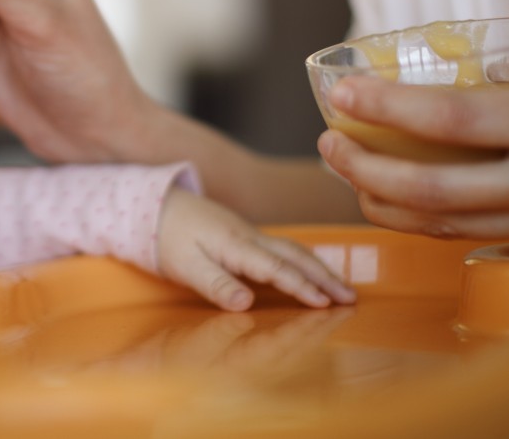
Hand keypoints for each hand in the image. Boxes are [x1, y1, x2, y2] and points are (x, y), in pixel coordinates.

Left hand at [155, 188, 355, 309]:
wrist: (156, 204)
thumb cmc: (167, 238)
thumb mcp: (184, 265)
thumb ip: (215, 284)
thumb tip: (245, 304)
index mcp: (235, 244)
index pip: (276, 268)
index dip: (301, 287)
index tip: (326, 304)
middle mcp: (249, 236)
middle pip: (296, 256)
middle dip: (326, 277)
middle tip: (352, 299)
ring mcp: (250, 233)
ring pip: (294, 249)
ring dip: (320, 268)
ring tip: (343, 289)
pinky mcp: (247, 235)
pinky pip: (284, 248)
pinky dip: (306, 260)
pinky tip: (315, 270)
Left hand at [317, 55, 508, 244]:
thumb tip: (466, 70)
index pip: (454, 118)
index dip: (389, 107)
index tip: (342, 92)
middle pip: (433, 189)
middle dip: (366, 168)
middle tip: (328, 140)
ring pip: (444, 225)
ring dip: (381, 200)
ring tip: (344, 166)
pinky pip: (470, 238)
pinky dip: (418, 221)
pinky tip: (389, 197)